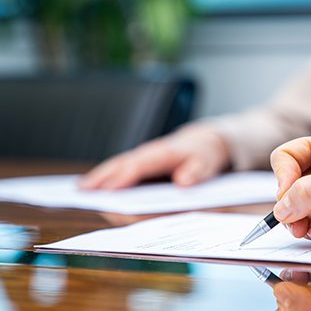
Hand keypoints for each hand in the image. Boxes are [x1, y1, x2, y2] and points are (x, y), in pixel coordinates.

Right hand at [79, 125, 229, 189]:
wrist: (203, 142)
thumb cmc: (204, 155)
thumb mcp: (208, 163)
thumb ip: (197, 172)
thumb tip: (183, 182)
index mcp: (164, 153)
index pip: (140, 166)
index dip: (123, 178)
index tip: (107, 190)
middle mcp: (149, 153)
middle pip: (121, 164)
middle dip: (103, 177)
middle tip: (82, 191)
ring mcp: (142, 157)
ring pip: (117, 165)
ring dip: (99, 176)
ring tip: (79, 190)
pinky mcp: (140, 162)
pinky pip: (121, 168)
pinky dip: (105, 176)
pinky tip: (93, 187)